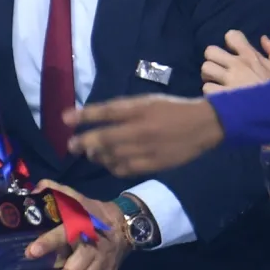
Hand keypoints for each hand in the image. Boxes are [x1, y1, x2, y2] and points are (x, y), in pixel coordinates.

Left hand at [24, 180, 130, 269]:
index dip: (47, 243)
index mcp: (81, 225)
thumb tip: (32, 193)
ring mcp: (103, 261)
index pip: (63, 234)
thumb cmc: (91, 212)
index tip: (31, 252)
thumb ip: (53, 191)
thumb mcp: (74, 197)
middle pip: (73, 269)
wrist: (123, 224)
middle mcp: (93, 245)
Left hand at [67, 94, 224, 175]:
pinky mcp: (153, 164)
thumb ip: (123, 109)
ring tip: (90, 154)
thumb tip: (96, 117)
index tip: (65, 118)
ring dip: (97, 156)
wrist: (204, 125)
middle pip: (106, 138)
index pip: (106, 111)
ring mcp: (147, 148)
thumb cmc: (172, 109)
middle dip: (84, 143)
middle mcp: (141, 129)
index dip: (84, 115)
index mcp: (140, 109)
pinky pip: (126, 169)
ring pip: (113, 156)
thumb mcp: (148, 101)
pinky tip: (109, 163)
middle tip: (71, 146)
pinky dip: (113, 167)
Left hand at [202, 30, 269, 92]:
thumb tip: (263, 38)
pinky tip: (219, 99)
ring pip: (206, 69)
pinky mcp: (222, 95)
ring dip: (210, 78)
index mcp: (250, 55)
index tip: (233, 52)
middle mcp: (237, 64)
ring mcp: (229, 80)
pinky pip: (207, 88)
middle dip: (213, 61)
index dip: (230, 43)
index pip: (231, 35)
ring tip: (217, 85)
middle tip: (220, 71)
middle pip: (210, 51)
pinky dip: (211, 94)